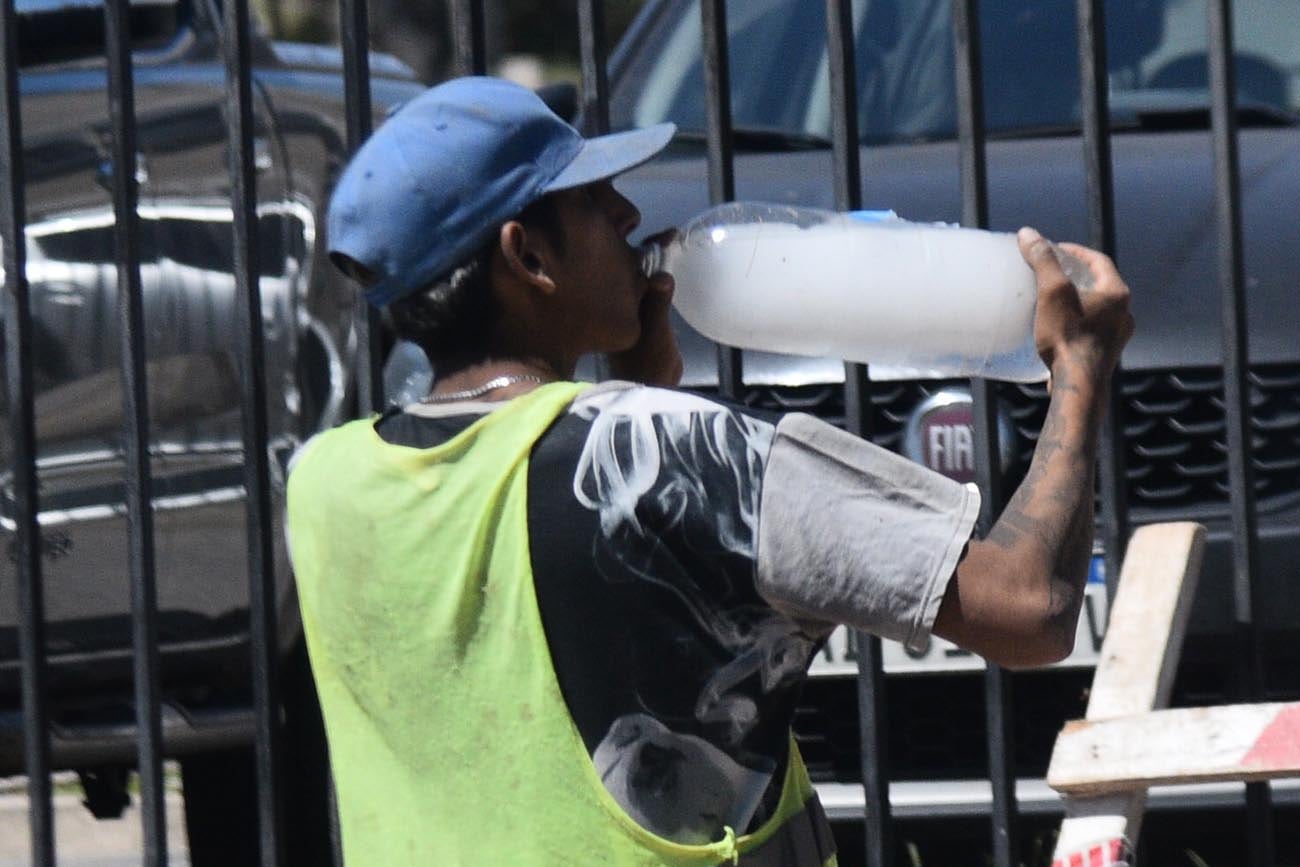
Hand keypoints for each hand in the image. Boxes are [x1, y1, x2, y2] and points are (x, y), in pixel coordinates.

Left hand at [608, 230, 683, 386]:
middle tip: (671, 235)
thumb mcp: (655, 332)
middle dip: (651, 250)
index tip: (665, 236)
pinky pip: (650, 289)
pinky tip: (670, 272)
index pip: (626, 265)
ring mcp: (629, 308)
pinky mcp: (642, 317)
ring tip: (672, 243)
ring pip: (640, 277)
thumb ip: (657, 304)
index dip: (644, 248)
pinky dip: (660, 279)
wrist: (650, 389)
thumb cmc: (646, 364)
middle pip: (632, 267)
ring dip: (656, 262)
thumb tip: (663, 277)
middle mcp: (617, 301)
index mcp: (613, 300)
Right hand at [1018, 227, 1133, 378]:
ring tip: (1056, 301)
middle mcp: (1124, 312)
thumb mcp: (1052, 293)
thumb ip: (1043, 261)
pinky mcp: (1107, 353)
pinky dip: (1080, 322)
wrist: (1079, 384)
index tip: (1055, 249)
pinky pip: (1094, 329)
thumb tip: (1029, 234)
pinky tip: (1062, 329)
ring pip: (1099, 308)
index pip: (1098, 261)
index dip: (1076, 252)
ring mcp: (1118, 335)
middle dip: (1077, 276)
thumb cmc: (1068, 336)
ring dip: (1080, 300)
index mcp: (1116, 293)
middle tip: (1054, 273)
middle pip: (1100, 284)